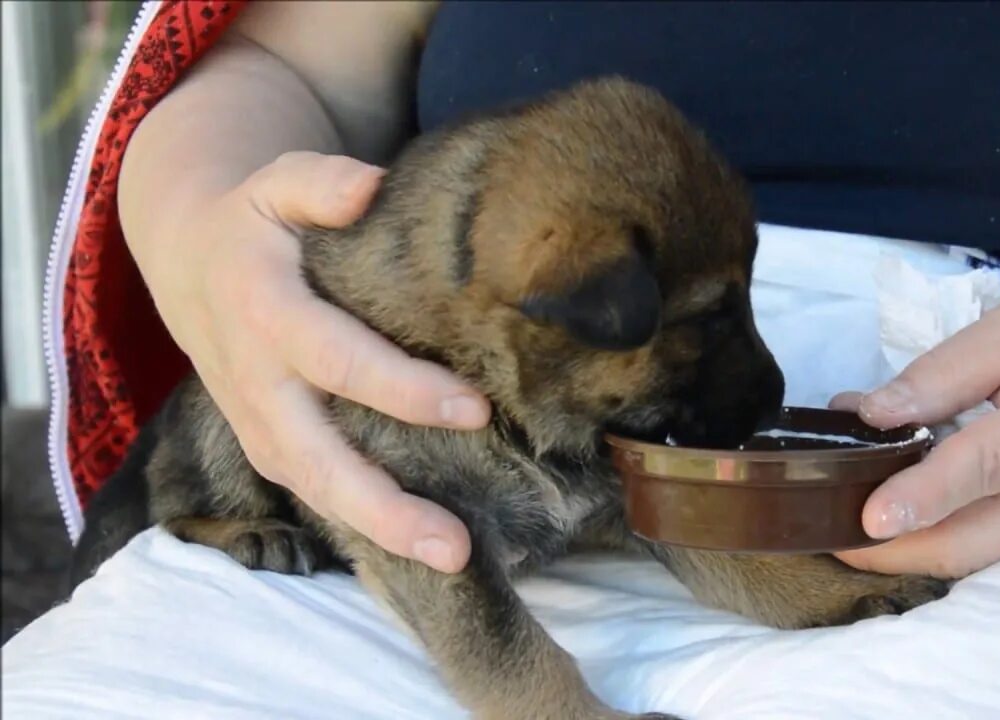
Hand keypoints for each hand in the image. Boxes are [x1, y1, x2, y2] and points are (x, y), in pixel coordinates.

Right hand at [135, 151, 489, 572]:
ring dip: (381, 532)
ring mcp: (257, 423)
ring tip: (453, 559)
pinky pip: (313, 493)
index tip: (473, 408)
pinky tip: (418, 543)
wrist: (188, 263)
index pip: (340, 361)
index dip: (403, 388)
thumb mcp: (276, 182)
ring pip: (315, 490)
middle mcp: (257, 382)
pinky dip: (362, 524)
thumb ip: (320, 183)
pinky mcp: (265, 445)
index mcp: (265, 312)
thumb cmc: (255, 221)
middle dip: (387, 504)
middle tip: (457, 544)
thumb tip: (371, 189)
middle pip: (320, 457)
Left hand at [830, 272, 999, 577]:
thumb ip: (946, 371)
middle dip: (890, 551)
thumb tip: (872, 413)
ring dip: (902, 550)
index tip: (870, 518)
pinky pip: (981, 540)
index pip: (989, 465)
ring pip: (971, 554)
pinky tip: (880, 506)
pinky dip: (928, 534)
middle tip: (817, 530)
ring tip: (832, 522)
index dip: (926, 494)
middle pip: (972, 541)